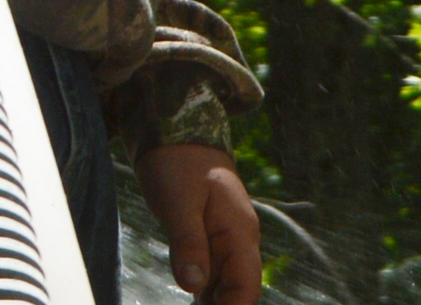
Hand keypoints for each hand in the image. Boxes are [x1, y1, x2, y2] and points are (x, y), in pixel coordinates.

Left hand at [136, 143, 260, 304]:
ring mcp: (224, 241)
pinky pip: (211, 276)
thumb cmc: (177, 162)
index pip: (247, 287)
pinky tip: (190, 303)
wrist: (174, 133)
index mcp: (239, 232)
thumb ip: (188, 243)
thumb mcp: (178, 202)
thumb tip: (192, 286)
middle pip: (237, 292)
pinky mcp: (208, 240)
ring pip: (224, 287)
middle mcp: (238, 241)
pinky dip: (202, 293)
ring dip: (210, 304)